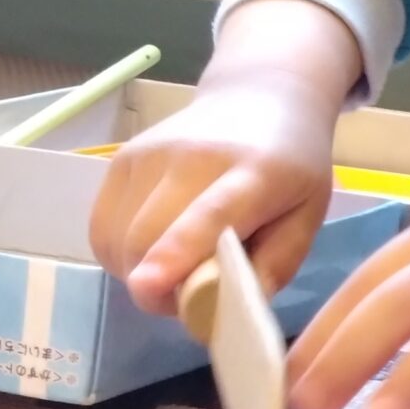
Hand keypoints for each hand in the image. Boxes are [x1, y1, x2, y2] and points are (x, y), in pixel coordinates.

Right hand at [90, 72, 339, 310]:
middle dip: (158, 289)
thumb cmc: (291, 167)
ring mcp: (150, 154)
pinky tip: (152, 246)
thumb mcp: (307, 215)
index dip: (176, 254)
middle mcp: (194, 157)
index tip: (148, 288)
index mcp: (256, 173)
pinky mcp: (121, 159)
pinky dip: (120, 254)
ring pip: (118, 240)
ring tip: (177, 266)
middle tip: (190, 296)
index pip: (208, 214)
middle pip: (147, 238)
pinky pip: (102, 229)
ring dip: (138, 273)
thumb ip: (275, 263)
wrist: (258, 98)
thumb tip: (227, 309)